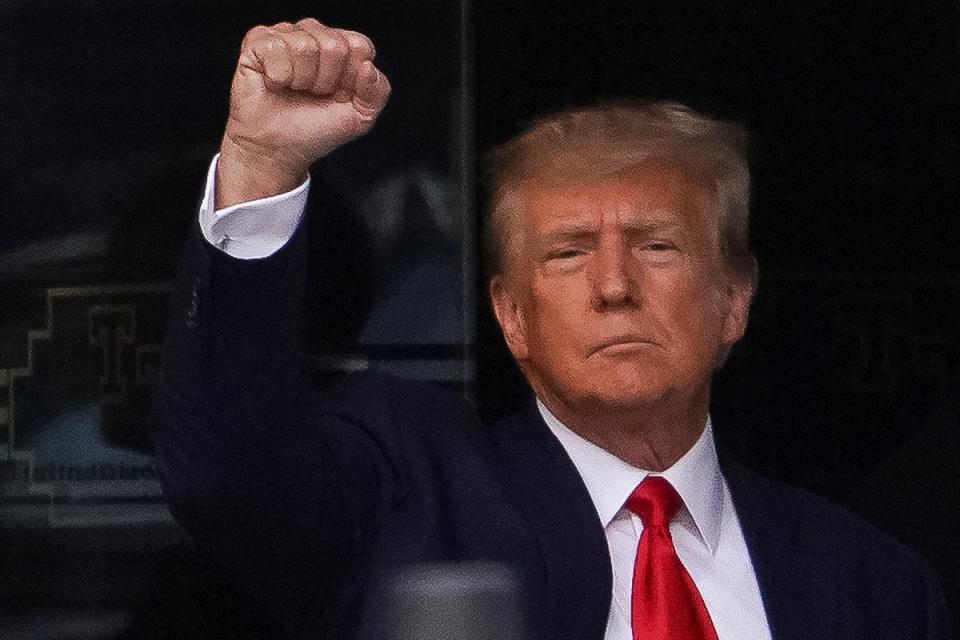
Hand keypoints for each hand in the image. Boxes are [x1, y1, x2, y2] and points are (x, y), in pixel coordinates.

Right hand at [216, 18, 390, 207]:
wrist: (277, 150)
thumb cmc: (314, 131)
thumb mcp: (360, 118)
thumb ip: (377, 92)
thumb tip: (368, 67)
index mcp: (343, 49)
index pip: (359, 45)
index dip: (350, 78)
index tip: (337, 95)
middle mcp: (316, 36)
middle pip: (334, 45)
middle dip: (325, 81)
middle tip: (312, 94)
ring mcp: (287, 35)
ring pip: (304, 46)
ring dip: (301, 80)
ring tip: (294, 90)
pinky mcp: (258, 41)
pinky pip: (276, 48)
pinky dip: (278, 76)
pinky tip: (275, 84)